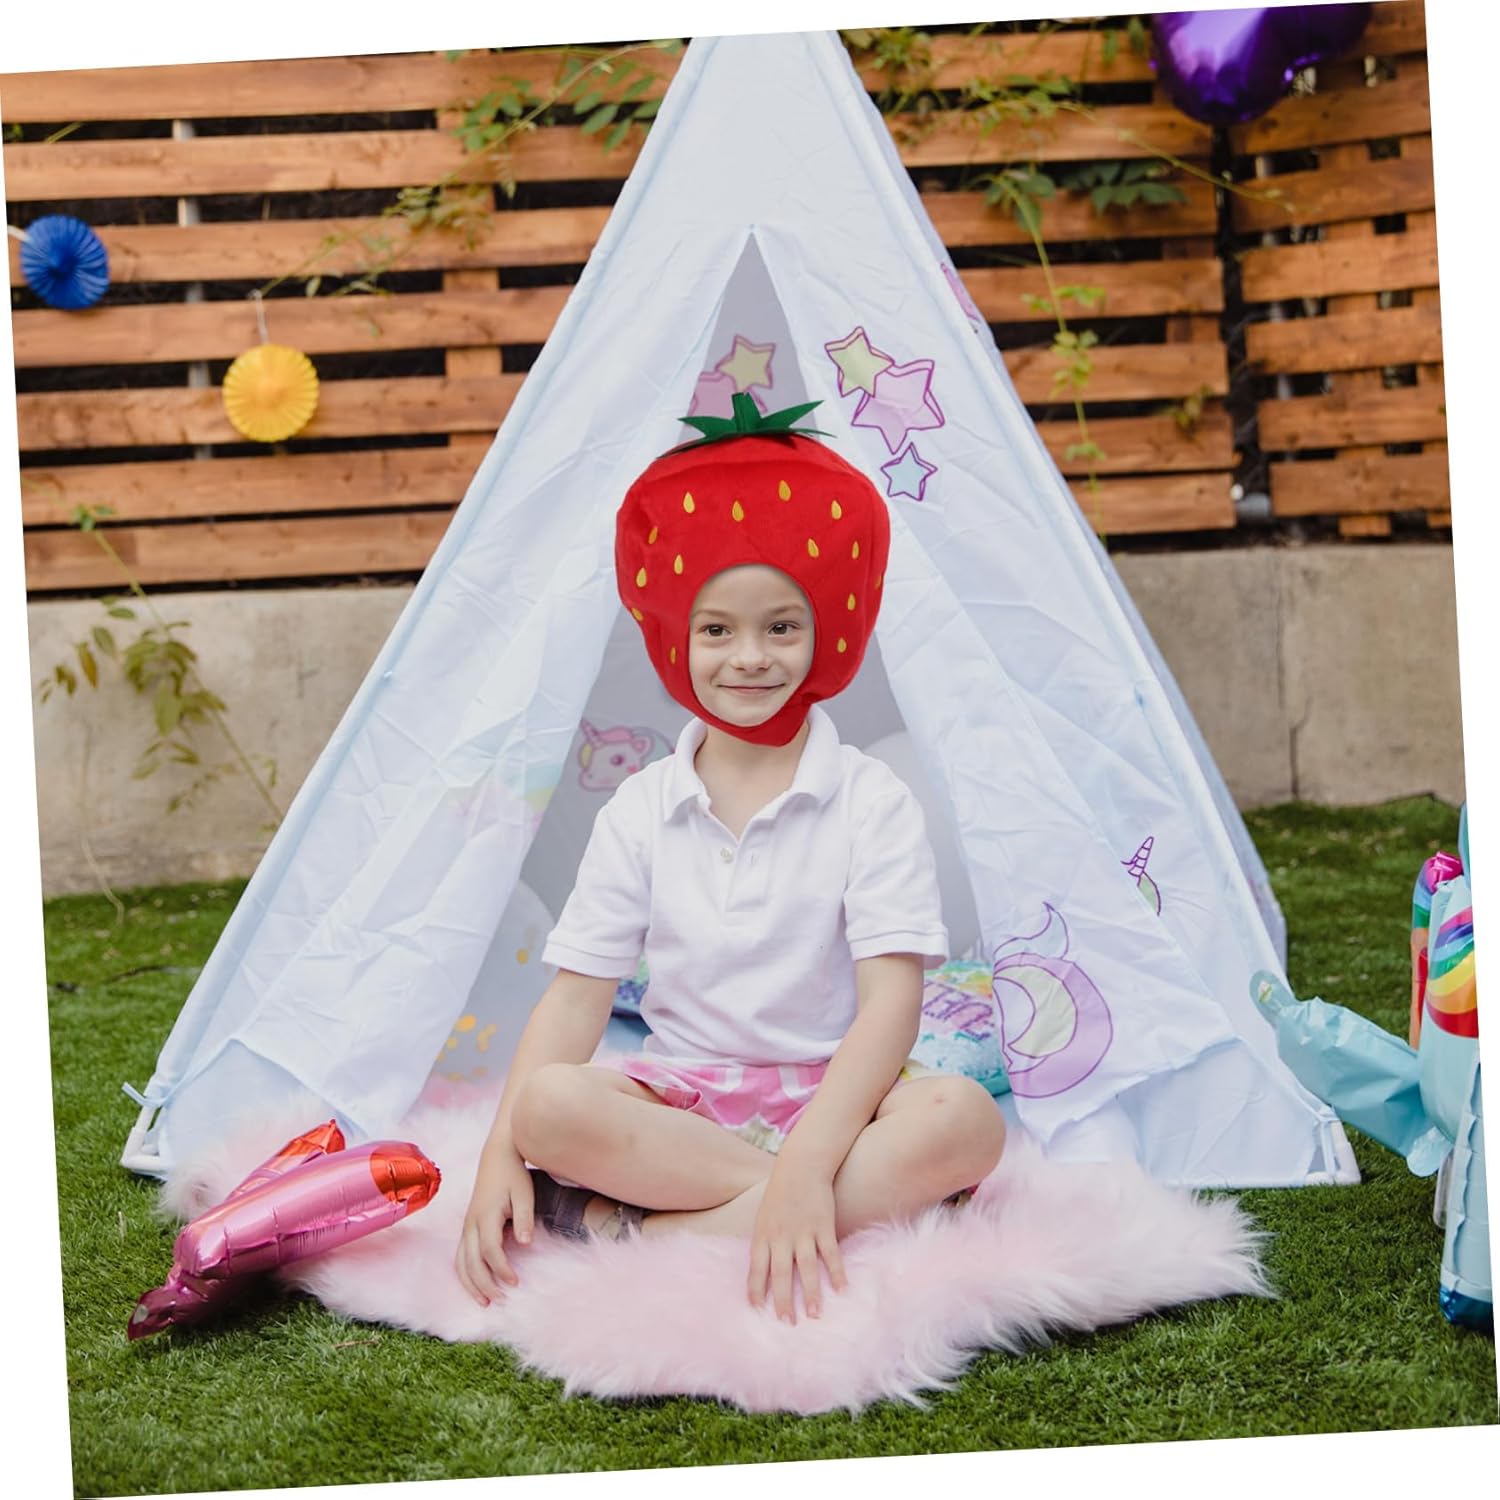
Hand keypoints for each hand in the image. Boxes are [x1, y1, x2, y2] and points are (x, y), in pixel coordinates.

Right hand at [454, 1139, 534, 1305]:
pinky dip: (464, 1273)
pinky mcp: (467, 1226)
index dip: (502, 1270)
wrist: (497, 1155)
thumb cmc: (514, 1174)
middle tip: (501, 1301)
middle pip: (472, 1262)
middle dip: (485, 1285)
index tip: (516, 1283)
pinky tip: (475, 1285)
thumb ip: (525, 1218)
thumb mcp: (525, 1193)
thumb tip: (526, 1244)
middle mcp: (471, 1223)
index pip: (491, 1251)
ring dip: (471, 1284)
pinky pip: (460, 1255)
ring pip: (461, 1262)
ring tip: (485, 1302)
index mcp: (486, 1215)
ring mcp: (466, 1225)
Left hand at [746, 1159, 846, 1322]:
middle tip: (787, 1323)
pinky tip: (842, 1289)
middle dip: (783, 1300)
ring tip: (816, 1315)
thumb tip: (762, 1270)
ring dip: (811, 1293)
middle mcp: (781, 1236)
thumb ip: (764, 1242)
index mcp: (763, 1234)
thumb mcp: (764, 1216)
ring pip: (806, 1268)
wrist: (801, 1164)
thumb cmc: (780, 1193)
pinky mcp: (823, 1225)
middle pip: (780, 1274)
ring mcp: (803, 1231)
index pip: (756, 1268)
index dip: (756, 1289)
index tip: (755, 1309)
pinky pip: (830, 1253)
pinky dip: (836, 1272)